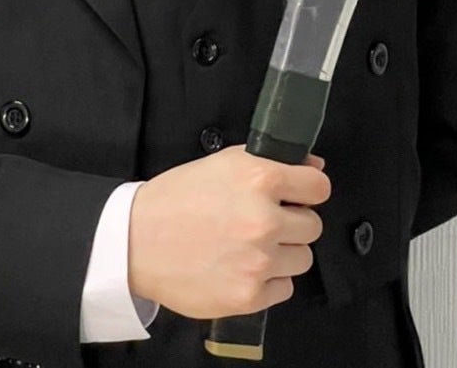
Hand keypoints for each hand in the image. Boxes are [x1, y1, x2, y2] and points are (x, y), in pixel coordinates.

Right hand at [127, 145, 329, 319]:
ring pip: (303, 258)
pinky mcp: (249, 295)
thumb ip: (271, 162)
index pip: (319, 187)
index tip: (300, 195)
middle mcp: (264, 220)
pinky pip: (284, 287)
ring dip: (283, 252)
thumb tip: (314, 169)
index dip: (309, 189)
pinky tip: (242, 266)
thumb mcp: (223, 163)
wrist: (138, 241)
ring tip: (251, 246)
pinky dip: (269, 280)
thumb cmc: (177, 199)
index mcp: (260, 179)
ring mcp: (258, 261)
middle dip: (293, 222)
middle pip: (313, 225)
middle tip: (264, 221)